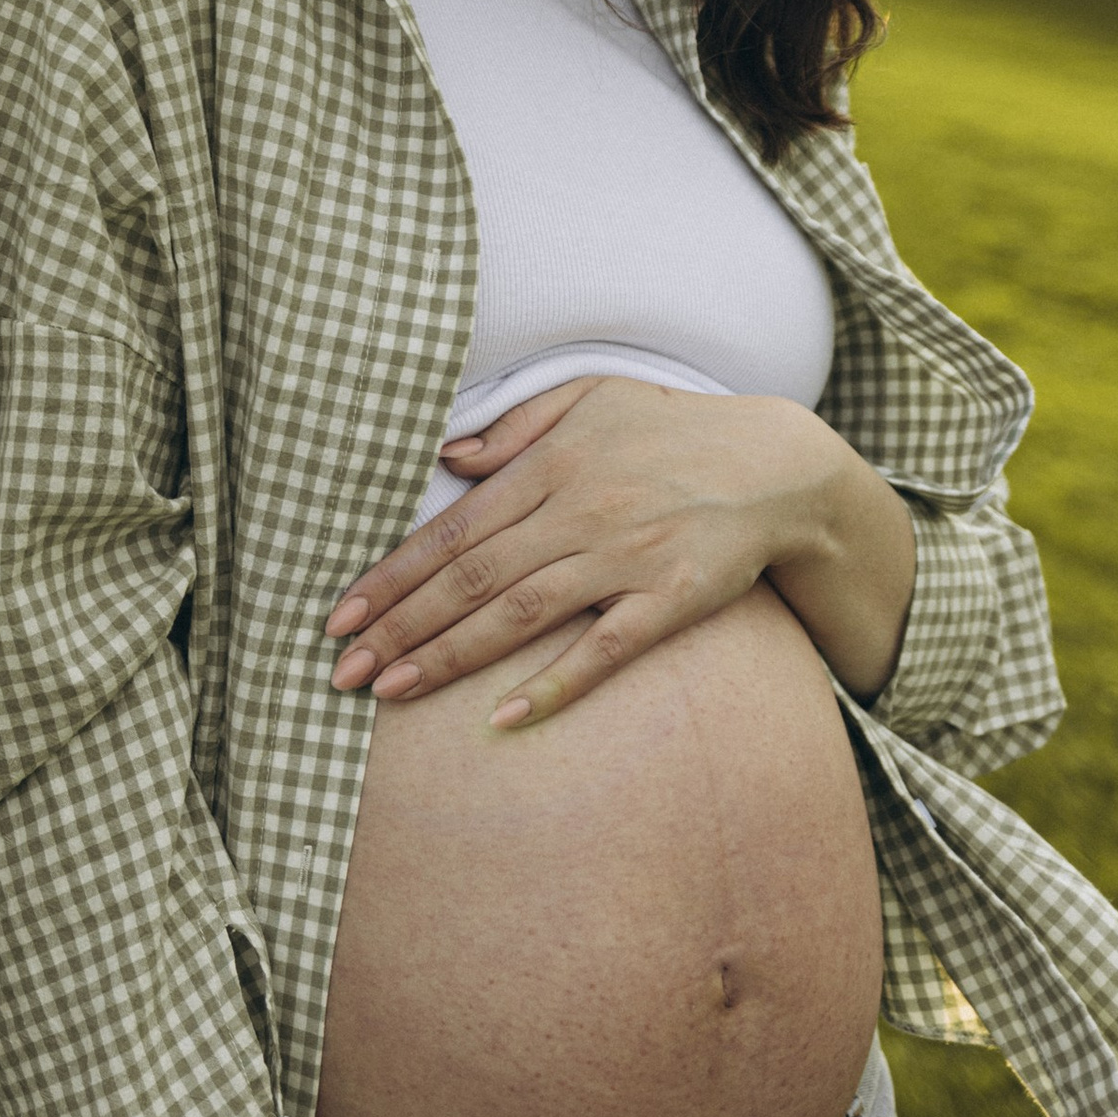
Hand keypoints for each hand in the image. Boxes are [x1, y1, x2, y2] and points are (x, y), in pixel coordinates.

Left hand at [326, 377, 914, 718]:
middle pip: (472, 579)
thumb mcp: (589, 399)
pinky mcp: (670, 600)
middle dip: (400, 627)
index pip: (452, 532)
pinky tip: (504, 717)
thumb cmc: (672, 429)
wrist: (777, 463)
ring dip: (450, 656)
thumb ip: (514, 429)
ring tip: (391, 690)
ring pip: (520, 614)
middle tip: (342, 671)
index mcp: (550, 466)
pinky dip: (555, 684)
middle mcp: (578, 512)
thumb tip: (446, 458)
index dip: (392, 576)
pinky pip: (605, 649)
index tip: (340, 614)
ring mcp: (624, 558)